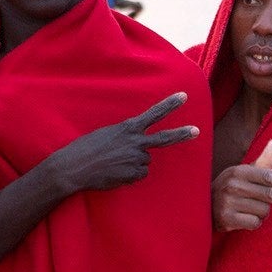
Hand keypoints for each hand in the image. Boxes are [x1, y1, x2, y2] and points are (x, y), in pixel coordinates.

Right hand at [48, 93, 198, 194]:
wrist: (73, 167)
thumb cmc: (86, 149)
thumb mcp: (106, 134)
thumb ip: (126, 137)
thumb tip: (138, 149)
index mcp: (128, 128)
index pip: (153, 114)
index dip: (170, 105)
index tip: (184, 96)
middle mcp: (136, 142)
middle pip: (164, 138)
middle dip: (182, 134)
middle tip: (197, 131)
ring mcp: (136, 159)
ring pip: (144, 162)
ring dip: (133, 163)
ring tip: (113, 163)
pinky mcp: (134, 174)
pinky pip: (138, 175)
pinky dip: (129, 175)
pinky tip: (114, 172)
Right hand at [212, 139, 271, 231]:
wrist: (202, 207)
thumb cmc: (231, 188)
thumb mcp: (244, 173)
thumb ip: (263, 162)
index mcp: (240, 171)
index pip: (269, 176)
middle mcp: (234, 185)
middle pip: (271, 194)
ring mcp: (229, 202)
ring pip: (264, 211)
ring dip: (263, 213)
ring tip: (250, 208)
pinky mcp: (227, 218)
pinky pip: (254, 223)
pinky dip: (254, 222)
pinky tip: (244, 218)